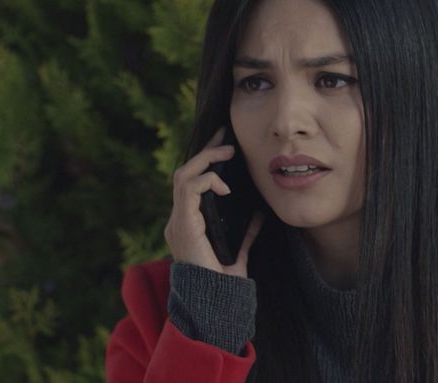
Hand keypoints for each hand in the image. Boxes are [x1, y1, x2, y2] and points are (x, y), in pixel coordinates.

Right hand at [164, 126, 263, 278]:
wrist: (214, 302)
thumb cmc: (223, 284)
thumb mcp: (238, 252)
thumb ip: (245, 233)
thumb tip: (259, 214)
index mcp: (188, 225)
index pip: (191, 185)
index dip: (205, 163)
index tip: (225, 147)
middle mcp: (178, 220)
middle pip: (184, 173)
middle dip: (205, 151)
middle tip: (225, 135)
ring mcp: (177, 221)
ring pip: (183, 176)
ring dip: (205, 160)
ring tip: (227, 151)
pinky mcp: (183, 223)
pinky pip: (189, 188)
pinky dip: (208, 180)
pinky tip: (225, 185)